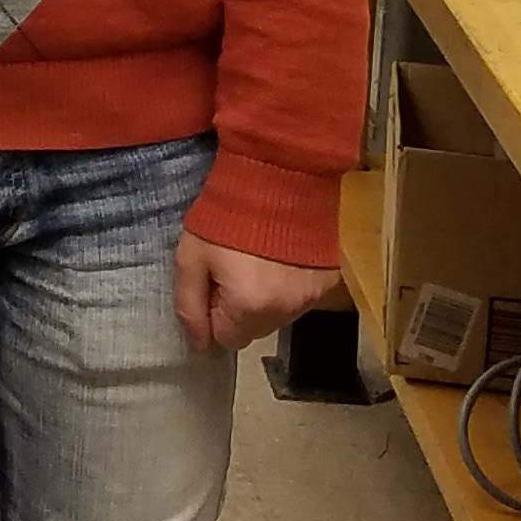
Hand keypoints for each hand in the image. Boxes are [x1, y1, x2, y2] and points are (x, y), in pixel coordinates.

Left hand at [174, 230, 340, 352]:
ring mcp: (312, 296)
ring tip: (258, 260)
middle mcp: (287, 309)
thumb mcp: (191, 258)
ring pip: (279, 315)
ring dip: (266, 299)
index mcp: (250, 307)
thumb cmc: (226, 216)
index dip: (215, 312)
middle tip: (234, 268)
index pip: (227, 338)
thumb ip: (190, 306)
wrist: (278, 175)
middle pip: (255, 329)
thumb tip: (199, 345)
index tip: (214, 282)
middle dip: (240, 309)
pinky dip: (289, 285)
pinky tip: (282, 257)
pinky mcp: (329, 280)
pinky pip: (301, 298)